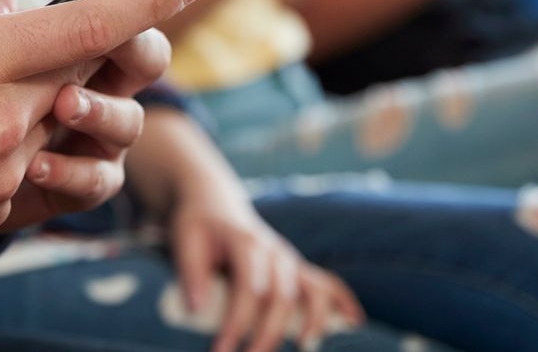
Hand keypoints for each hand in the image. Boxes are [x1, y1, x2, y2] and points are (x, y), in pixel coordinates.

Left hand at [172, 192, 364, 351]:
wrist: (213, 201)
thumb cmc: (197, 225)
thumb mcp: (184, 241)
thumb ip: (191, 273)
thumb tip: (197, 309)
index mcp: (246, 244)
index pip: (249, 288)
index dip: (238, 322)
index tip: (221, 350)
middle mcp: (274, 251)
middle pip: (281, 297)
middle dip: (269, 333)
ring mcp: (288, 259)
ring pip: (311, 289)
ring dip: (313, 319)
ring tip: (304, 344)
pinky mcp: (295, 267)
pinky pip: (325, 282)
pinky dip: (342, 300)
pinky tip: (353, 320)